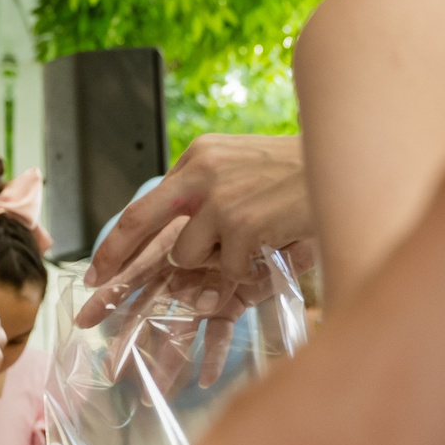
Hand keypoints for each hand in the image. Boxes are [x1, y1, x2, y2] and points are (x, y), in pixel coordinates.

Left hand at [75, 135, 310, 327]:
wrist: (346, 162)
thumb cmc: (296, 172)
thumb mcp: (240, 166)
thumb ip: (205, 191)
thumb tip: (173, 234)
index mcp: (198, 156)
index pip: (144, 203)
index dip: (117, 240)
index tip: (97, 268)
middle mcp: (201, 172)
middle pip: (140, 220)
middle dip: (114, 258)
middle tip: (97, 287)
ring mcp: (220, 200)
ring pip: (188, 256)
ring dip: (211, 264)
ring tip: (249, 243)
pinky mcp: (244, 226)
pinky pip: (228, 272)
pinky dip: (245, 272)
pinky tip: (269, 248)